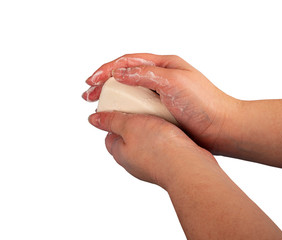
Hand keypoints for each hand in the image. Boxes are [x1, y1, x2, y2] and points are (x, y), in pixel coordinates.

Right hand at [82, 53, 240, 153]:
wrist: (222, 128)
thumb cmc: (205, 103)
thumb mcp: (174, 82)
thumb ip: (146, 75)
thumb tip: (119, 72)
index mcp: (164, 65)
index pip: (129, 62)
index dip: (107, 69)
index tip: (92, 80)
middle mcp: (160, 78)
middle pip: (125, 76)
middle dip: (105, 83)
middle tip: (88, 95)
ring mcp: (160, 95)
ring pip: (130, 93)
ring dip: (112, 98)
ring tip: (98, 106)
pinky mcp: (162, 111)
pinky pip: (138, 108)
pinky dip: (124, 111)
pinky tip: (117, 116)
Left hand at [88, 111, 215, 188]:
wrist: (188, 166)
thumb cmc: (159, 148)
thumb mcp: (129, 125)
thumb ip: (111, 121)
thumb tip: (93, 119)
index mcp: (120, 153)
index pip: (110, 134)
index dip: (114, 119)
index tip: (122, 108)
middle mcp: (133, 162)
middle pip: (129, 137)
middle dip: (135, 123)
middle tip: (143, 109)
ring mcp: (150, 164)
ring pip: (147, 142)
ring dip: (152, 129)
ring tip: (160, 117)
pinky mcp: (167, 164)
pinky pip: (162, 147)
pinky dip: (166, 137)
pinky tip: (173, 130)